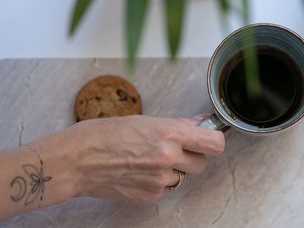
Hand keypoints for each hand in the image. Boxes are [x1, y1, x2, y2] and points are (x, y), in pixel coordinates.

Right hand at [52, 115, 224, 202]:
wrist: (76, 161)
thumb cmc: (102, 135)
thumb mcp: (143, 120)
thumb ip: (175, 126)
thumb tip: (198, 124)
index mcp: (167, 133)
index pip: (213, 142)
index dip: (214, 140)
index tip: (210, 138)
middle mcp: (167, 157)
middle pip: (203, 163)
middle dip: (193, 156)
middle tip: (177, 148)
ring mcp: (159, 179)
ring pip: (184, 176)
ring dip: (175, 169)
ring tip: (151, 159)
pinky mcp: (150, 194)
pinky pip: (166, 187)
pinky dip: (159, 181)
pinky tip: (140, 171)